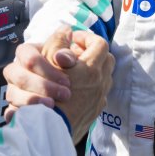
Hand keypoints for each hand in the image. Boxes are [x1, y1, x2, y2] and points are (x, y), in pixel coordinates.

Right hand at [3, 27, 113, 143]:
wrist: (51, 126)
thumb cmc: (47, 93)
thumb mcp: (47, 61)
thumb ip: (57, 41)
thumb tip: (66, 29)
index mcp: (92, 68)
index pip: (100, 43)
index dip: (86, 38)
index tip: (73, 41)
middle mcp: (101, 82)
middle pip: (107, 58)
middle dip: (92, 52)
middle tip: (75, 54)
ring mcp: (100, 97)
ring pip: (105, 75)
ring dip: (93, 68)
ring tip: (75, 70)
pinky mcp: (97, 109)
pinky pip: (100, 91)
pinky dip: (92, 84)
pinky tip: (76, 87)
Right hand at [3, 41, 70, 116]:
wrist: (59, 84)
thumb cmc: (62, 66)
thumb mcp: (66, 56)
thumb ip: (67, 54)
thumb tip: (60, 58)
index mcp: (25, 53)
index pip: (30, 58)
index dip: (48, 70)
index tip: (67, 81)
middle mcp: (14, 70)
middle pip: (21, 78)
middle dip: (43, 87)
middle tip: (65, 95)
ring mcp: (12, 89)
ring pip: (13, 95)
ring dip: (34, 102)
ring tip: (53, 107)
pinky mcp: (12, 107)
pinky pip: (10, 113)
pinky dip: (20, 116)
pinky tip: (35, 118)